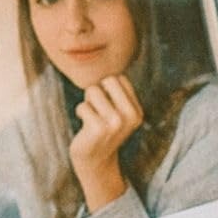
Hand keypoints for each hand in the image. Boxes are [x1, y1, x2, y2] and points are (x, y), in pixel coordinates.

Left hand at [69, 73, 144, 212]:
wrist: (96, 160)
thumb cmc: (101, 128)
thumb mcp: (117, 110)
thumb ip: (115, 92)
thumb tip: (103, 57)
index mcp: (137, 111)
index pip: (118, 78)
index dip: (106, 89)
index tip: (108, 106)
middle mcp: (130, 116)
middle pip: (107, 80)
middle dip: (97, 92)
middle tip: (99, 111)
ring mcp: (115, 123)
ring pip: (92, 90)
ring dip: (87, 103)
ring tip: (93, 119)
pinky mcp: (98, 128)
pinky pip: (82, 106)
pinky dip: (80, 113)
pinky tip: (86, 128)